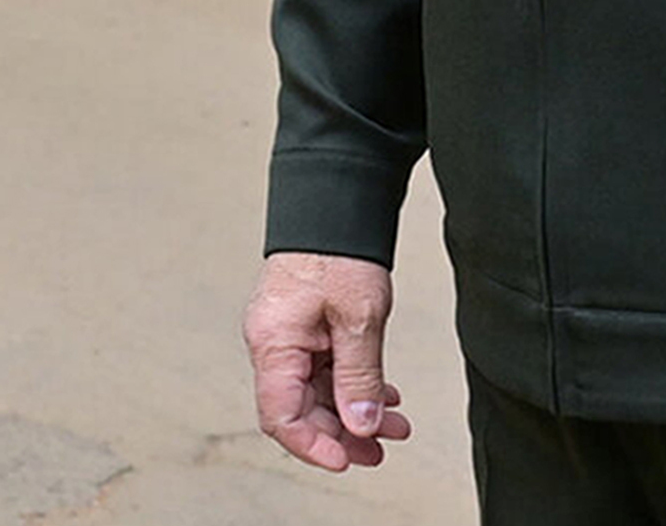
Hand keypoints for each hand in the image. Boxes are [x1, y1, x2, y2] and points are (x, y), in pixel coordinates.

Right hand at [244, 250, 411, 471]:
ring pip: (315, 392)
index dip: (313, 445)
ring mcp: (286, 337)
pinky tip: (382, 395)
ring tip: (393, 425)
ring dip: (354, 411)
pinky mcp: (302, 329)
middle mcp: (272, 344)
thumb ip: (359, 376)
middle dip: (342, 433)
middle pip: (299, 409)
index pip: (281, 416)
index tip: (346, 459)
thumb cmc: (338, 252)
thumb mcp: (359, 319)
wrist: (333, 206)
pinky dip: (352, 386)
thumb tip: (360, 424)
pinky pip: (322, 370)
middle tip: (379, 451)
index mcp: (274, 343)